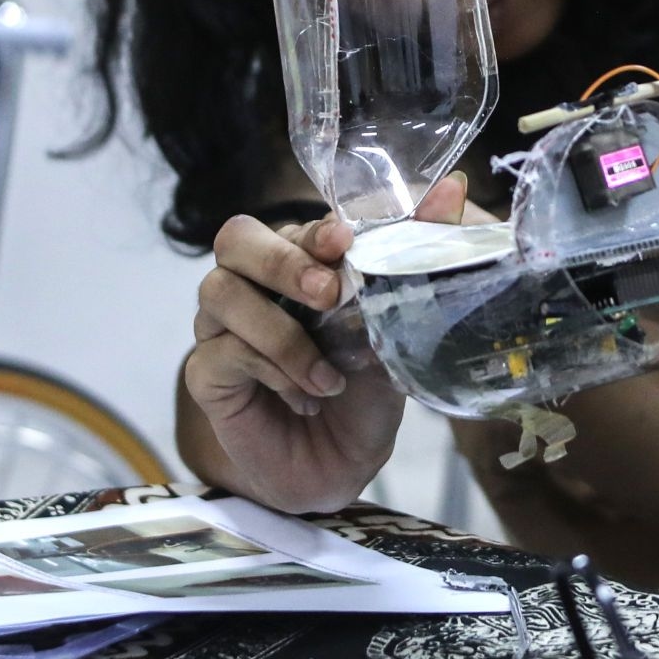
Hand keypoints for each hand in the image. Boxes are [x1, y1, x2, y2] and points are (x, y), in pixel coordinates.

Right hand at [181, 172, 469, 514]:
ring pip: (220, 292)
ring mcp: (220, 327)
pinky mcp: (205, 372)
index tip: (345, 239)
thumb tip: (453, 191)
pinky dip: (270, 371)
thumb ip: (412, 260)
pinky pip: (219, 352)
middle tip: (328, 296)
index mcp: (295, 264)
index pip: (294, 226)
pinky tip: (305, 396)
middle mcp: (250, 285)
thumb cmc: (364, 393)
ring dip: (281, 332)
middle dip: (283, 262)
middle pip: (235, 240)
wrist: (341, 468)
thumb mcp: (397, 329)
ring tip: (328, 376)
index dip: (315, 229)